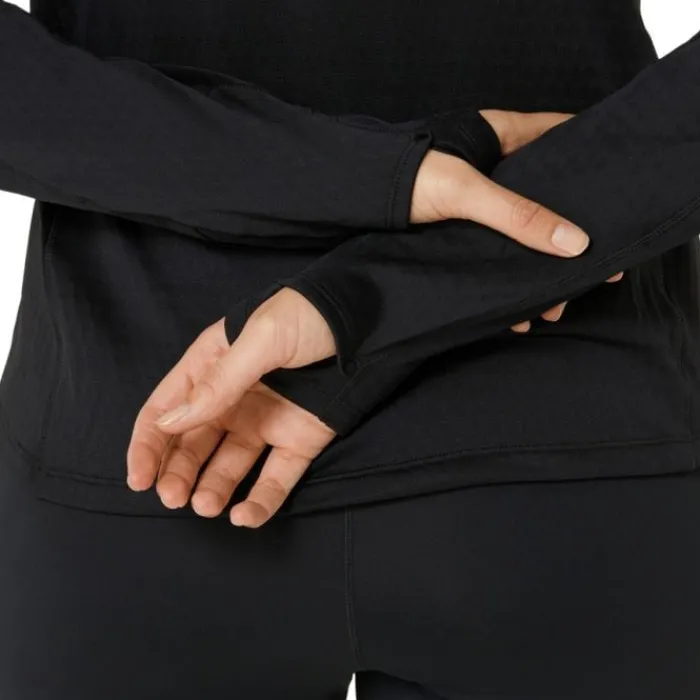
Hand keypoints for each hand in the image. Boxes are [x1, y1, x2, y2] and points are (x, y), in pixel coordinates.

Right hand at [126, 290, 336, 526]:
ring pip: (228, 466)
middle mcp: (233, 398)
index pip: (167, 408)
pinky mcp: (299, 441)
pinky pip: (275, 478)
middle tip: (172, 497)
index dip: (148, 444)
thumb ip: (218, 383)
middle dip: (177, 473)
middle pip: (192, 444)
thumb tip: (169, 422)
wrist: (370, 322)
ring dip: (211, 489)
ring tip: (205, 506)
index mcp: (212, 365)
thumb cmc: (310, 315)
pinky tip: (244, 516)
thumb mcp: (260, 337)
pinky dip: (259, 501)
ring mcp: (265, 422)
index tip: (139, 478)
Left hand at [410, 109, 623, 328]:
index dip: (590, 162)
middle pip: (546, 197)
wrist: (354, 199)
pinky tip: (518, 312)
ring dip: (539, 270)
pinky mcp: (461, 230)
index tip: (616, 193)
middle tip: (594, 269)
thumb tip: (574, 242)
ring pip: (523, 233)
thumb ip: (517, 214)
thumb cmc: (405, 178)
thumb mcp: (466, 192)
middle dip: (567, 237)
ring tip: (554, 305)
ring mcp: (478, 201)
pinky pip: (496, 255)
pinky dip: (509, 282)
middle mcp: (494, 166)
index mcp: (500, 136)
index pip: (559, 137)